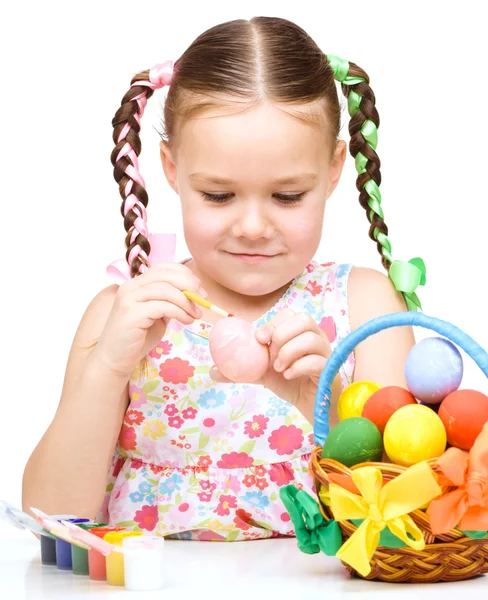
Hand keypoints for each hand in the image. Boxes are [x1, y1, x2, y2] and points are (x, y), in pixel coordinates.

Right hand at [92, 263, 204, 379]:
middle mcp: (130, 287)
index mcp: (136, 284)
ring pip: (166, 289)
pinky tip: (186, 320)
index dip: (185, 275)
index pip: (163, 267)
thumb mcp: (157, 315)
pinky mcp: (131, 313)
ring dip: (186, 301)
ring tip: (195, 314)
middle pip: (166, 274)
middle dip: (189, 285)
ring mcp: (128, 299)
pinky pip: (163, 306)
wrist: (114, 360)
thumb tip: (192, 294)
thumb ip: (169, 302)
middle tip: (202, 299)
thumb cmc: (136, 339)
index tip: (199, 290)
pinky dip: (180, 312)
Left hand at [210, 309, 332, 419]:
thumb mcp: (261, 373)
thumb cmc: (288, 382)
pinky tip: (288, 375)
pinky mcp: (331, 369)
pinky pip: (318, 360)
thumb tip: (212, 370)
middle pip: (304, 319)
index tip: (259, 338)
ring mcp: (325, 352)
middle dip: (282, 334)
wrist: (308, 405)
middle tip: (271, 352)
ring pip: (312, 338)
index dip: (273, 323)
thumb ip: (240, 370)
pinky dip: (299, 366)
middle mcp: (315, 337)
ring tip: (279, 367)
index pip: (289, 315)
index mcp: (298, 332)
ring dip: (290, 351)